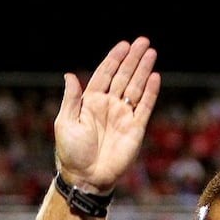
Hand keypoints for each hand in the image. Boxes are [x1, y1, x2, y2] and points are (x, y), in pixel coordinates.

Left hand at [52, 37, 158, 193]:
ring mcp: (122, 116)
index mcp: (90, 102)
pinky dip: (150, 93)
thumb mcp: (65, 123)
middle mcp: (108, 106)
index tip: (124, 45)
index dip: (114, 59)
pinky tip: (155, 77)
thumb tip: (69, 75)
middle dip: (133, 59)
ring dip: (143, 70)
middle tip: (143, 42)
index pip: (105, 74)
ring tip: (151, 53)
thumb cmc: (71, 153)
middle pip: (123, 76)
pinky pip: (144, 107)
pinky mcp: (135, 128)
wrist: (86, 178)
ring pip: (135, 87)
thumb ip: (71, 99)